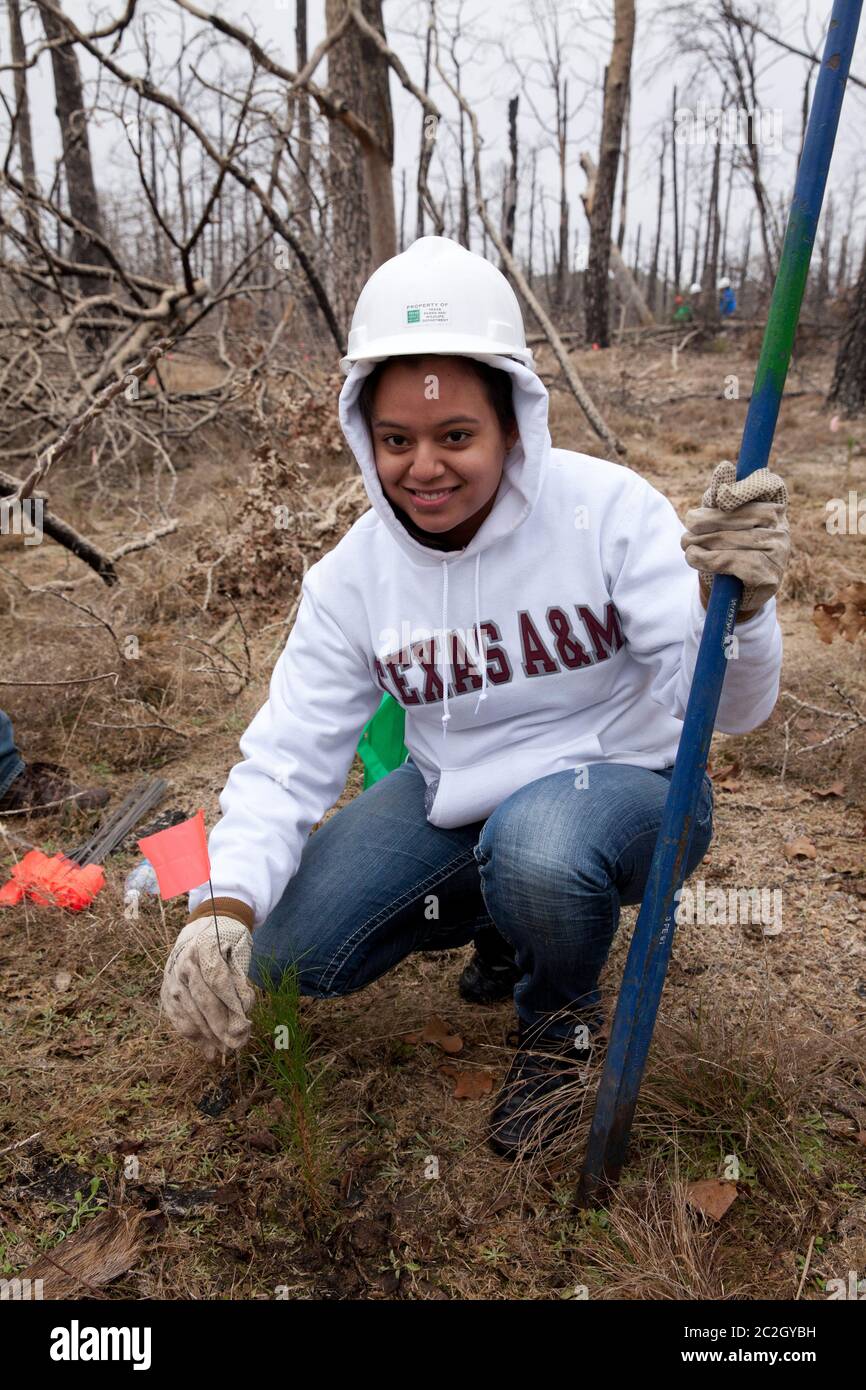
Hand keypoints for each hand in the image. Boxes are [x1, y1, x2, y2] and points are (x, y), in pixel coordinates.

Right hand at [161, 913, 255, 1060]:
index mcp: (205, 950)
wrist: (191, 948)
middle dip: (220, 1027)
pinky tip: (208, 1051)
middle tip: (234, 1046)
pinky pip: (181, 1022)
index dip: (231, 1005)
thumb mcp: (233, 965)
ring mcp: (173, 982)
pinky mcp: (166, 998)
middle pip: (204, 1001)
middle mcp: (185, 966)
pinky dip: (195, 1039)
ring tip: (224, 1052)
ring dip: (209, 1037)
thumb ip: (240, 988)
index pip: (219, 980)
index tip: (244, 1026)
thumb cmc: (220, 960)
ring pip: (191, 1015)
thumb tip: (242, 1020)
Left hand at [682, 460, 789, 614]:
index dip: (747, 487)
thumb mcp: (718, 521)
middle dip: (709, 521)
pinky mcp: (770, 575)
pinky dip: (708, 559)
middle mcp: (782, 527)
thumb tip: (725, 468)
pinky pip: (733, 561)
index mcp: (774, 506)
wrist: (731, 594)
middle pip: (743, 514)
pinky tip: (694, 558)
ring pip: (735, 539)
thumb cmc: (725, 549)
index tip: (721, 496)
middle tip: (688, 528)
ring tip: (687, 545)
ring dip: (703, 542)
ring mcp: (780, 552)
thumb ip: (720, 497)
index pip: (770, 485)